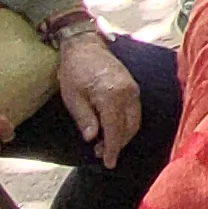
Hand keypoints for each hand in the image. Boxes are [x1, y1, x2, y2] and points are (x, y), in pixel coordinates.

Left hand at [54, 33, 142, 167]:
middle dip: (117, 144)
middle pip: (128, 128)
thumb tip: (92, 138)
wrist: (84, 45)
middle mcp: (127, 93)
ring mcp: (133, 89)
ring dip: (122, 135)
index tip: (108, 163)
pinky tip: (112, 128)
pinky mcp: (133, 86)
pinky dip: (126, 124)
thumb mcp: (73, 97)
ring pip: (134, 121)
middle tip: (100, 154)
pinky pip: (135, 112)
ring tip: (104, 143)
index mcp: (111, 96)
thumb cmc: (74, 70)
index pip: (115, 130)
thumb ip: (85, 118)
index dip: (112, 149)